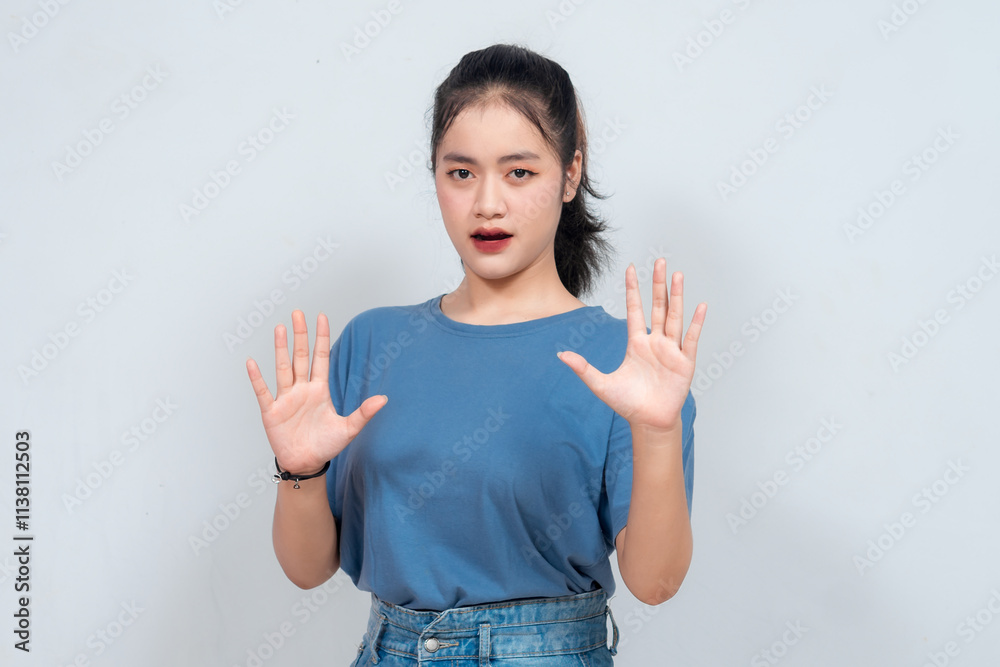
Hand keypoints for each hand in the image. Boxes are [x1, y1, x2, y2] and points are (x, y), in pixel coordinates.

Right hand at [246, 310, 386, 474]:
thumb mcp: (348, 429)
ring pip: (282, 368)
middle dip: (300, 335)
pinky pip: (263, 392)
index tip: (321, 317)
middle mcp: (301, 390)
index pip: (321, 357)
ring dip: (280, 349)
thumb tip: (384, 399)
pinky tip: (252, 362)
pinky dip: (257, 378)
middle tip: (298, 313)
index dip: (321, 338)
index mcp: (319, 390)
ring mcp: (285, 399)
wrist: (306, 464)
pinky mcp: (271, 412)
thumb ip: (364, 413)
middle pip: (300, 357)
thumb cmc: (326, 446)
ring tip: (280, 328)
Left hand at [557, 258, 705, 432]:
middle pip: (657, 306)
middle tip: (660, 261)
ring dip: (676, 296)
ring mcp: (671, 350)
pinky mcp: (685, 362)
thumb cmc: (628, 403)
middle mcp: (655, 342)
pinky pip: (691, 339)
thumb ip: (583, 368)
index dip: (633, 289)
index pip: (635, 309)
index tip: (631, 268)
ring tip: (678, 275)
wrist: (649, 422)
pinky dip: (696, 323)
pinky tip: (700, 306)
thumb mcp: (601, 384)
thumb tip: (561, 355)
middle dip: (658, 284)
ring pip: (674, 317)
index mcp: (636, 343)